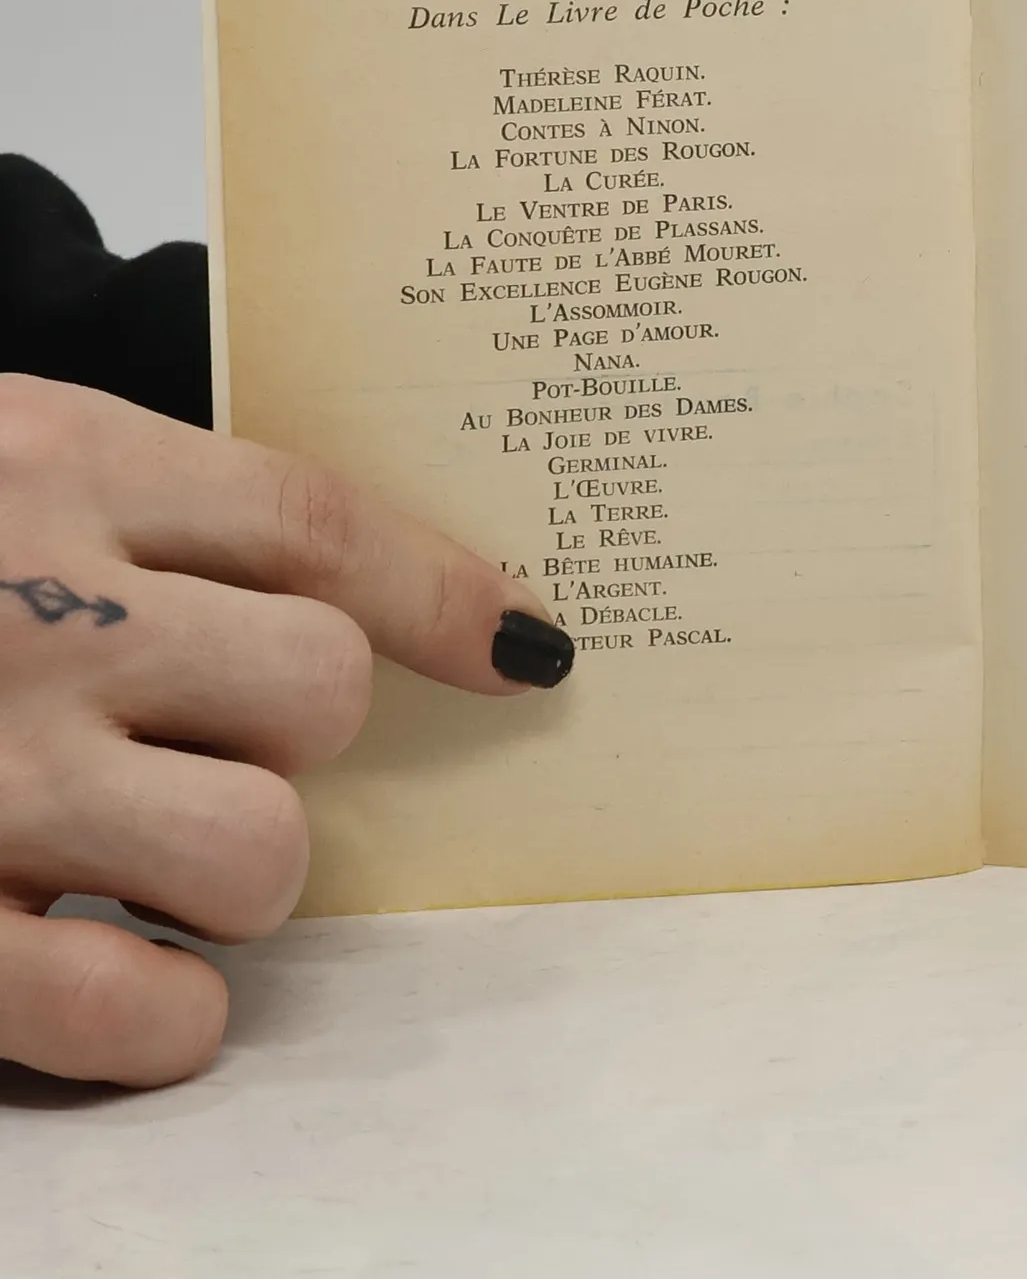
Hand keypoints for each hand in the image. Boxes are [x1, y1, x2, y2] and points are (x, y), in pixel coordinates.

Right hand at [0, 374, 571, 1087]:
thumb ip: (148, 506)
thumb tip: (353, 595)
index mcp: (53, 468)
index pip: (317, 526)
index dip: (444, 590)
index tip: (520, 642)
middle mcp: (27, 619)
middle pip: (319, 692)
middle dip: (300, 725)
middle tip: (216, 728)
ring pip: (262, 855)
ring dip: (242, 865)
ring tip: (153, 843)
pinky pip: (148, 1016)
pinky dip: (167, 1012)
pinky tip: (120, 969)